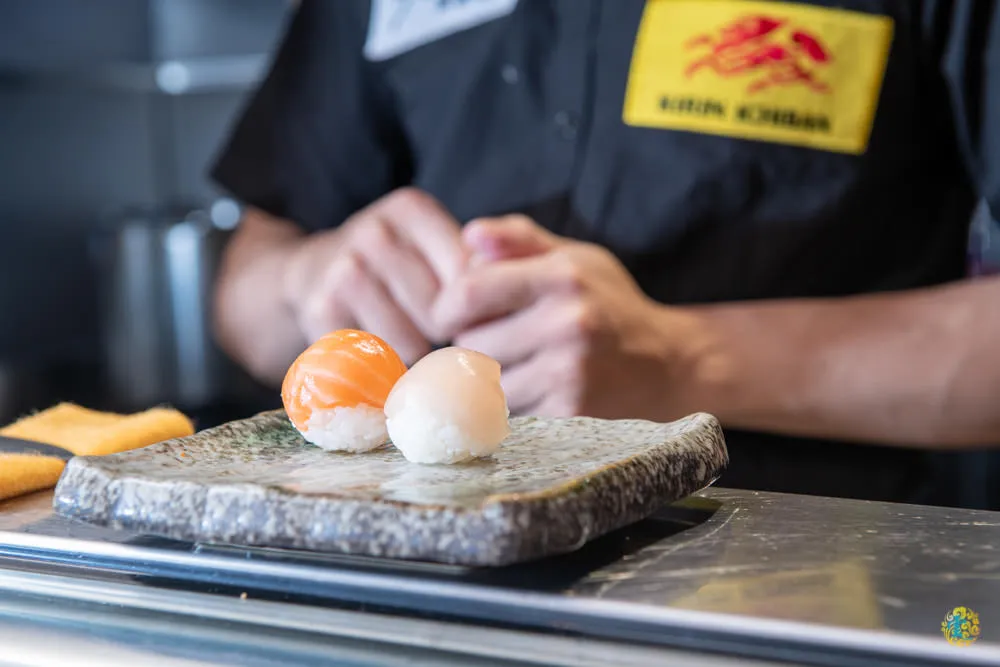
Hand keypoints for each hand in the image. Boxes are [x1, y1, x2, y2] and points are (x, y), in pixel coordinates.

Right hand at [284, 188, 466, 363]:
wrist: (311, 271)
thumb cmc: (392, 262)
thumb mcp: (430, 241)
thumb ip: (471, 260)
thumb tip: (505, 292)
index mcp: (410, 209)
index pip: (468, 273)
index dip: (474, 302)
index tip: (466, 308)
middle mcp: (374, 233)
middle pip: (442, 310)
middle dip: (445, 328)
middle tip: (433, 324)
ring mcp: (345, 271)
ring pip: (414, 340)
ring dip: (419, 350)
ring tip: (407, 334)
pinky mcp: (322, 311)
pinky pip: (380, 358)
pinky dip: (386, 364)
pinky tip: (379, 345)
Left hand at [434, 216, 692, 418]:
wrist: (669, 365)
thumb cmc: (610, 304)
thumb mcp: (575, 257)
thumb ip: (519, 239)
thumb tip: (469, 233)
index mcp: (564, 275)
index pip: (469, 292)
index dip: (446, 308)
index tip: (451, 316)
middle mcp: (568, 322)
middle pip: (470, 340)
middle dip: (471, 342)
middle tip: (497, 341)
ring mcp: (570, 371)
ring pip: (485, 381)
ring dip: (488, 377)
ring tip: (519, 364)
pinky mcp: (570, 411)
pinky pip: (508, 409)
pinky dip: (510, 402)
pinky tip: (536, 387)